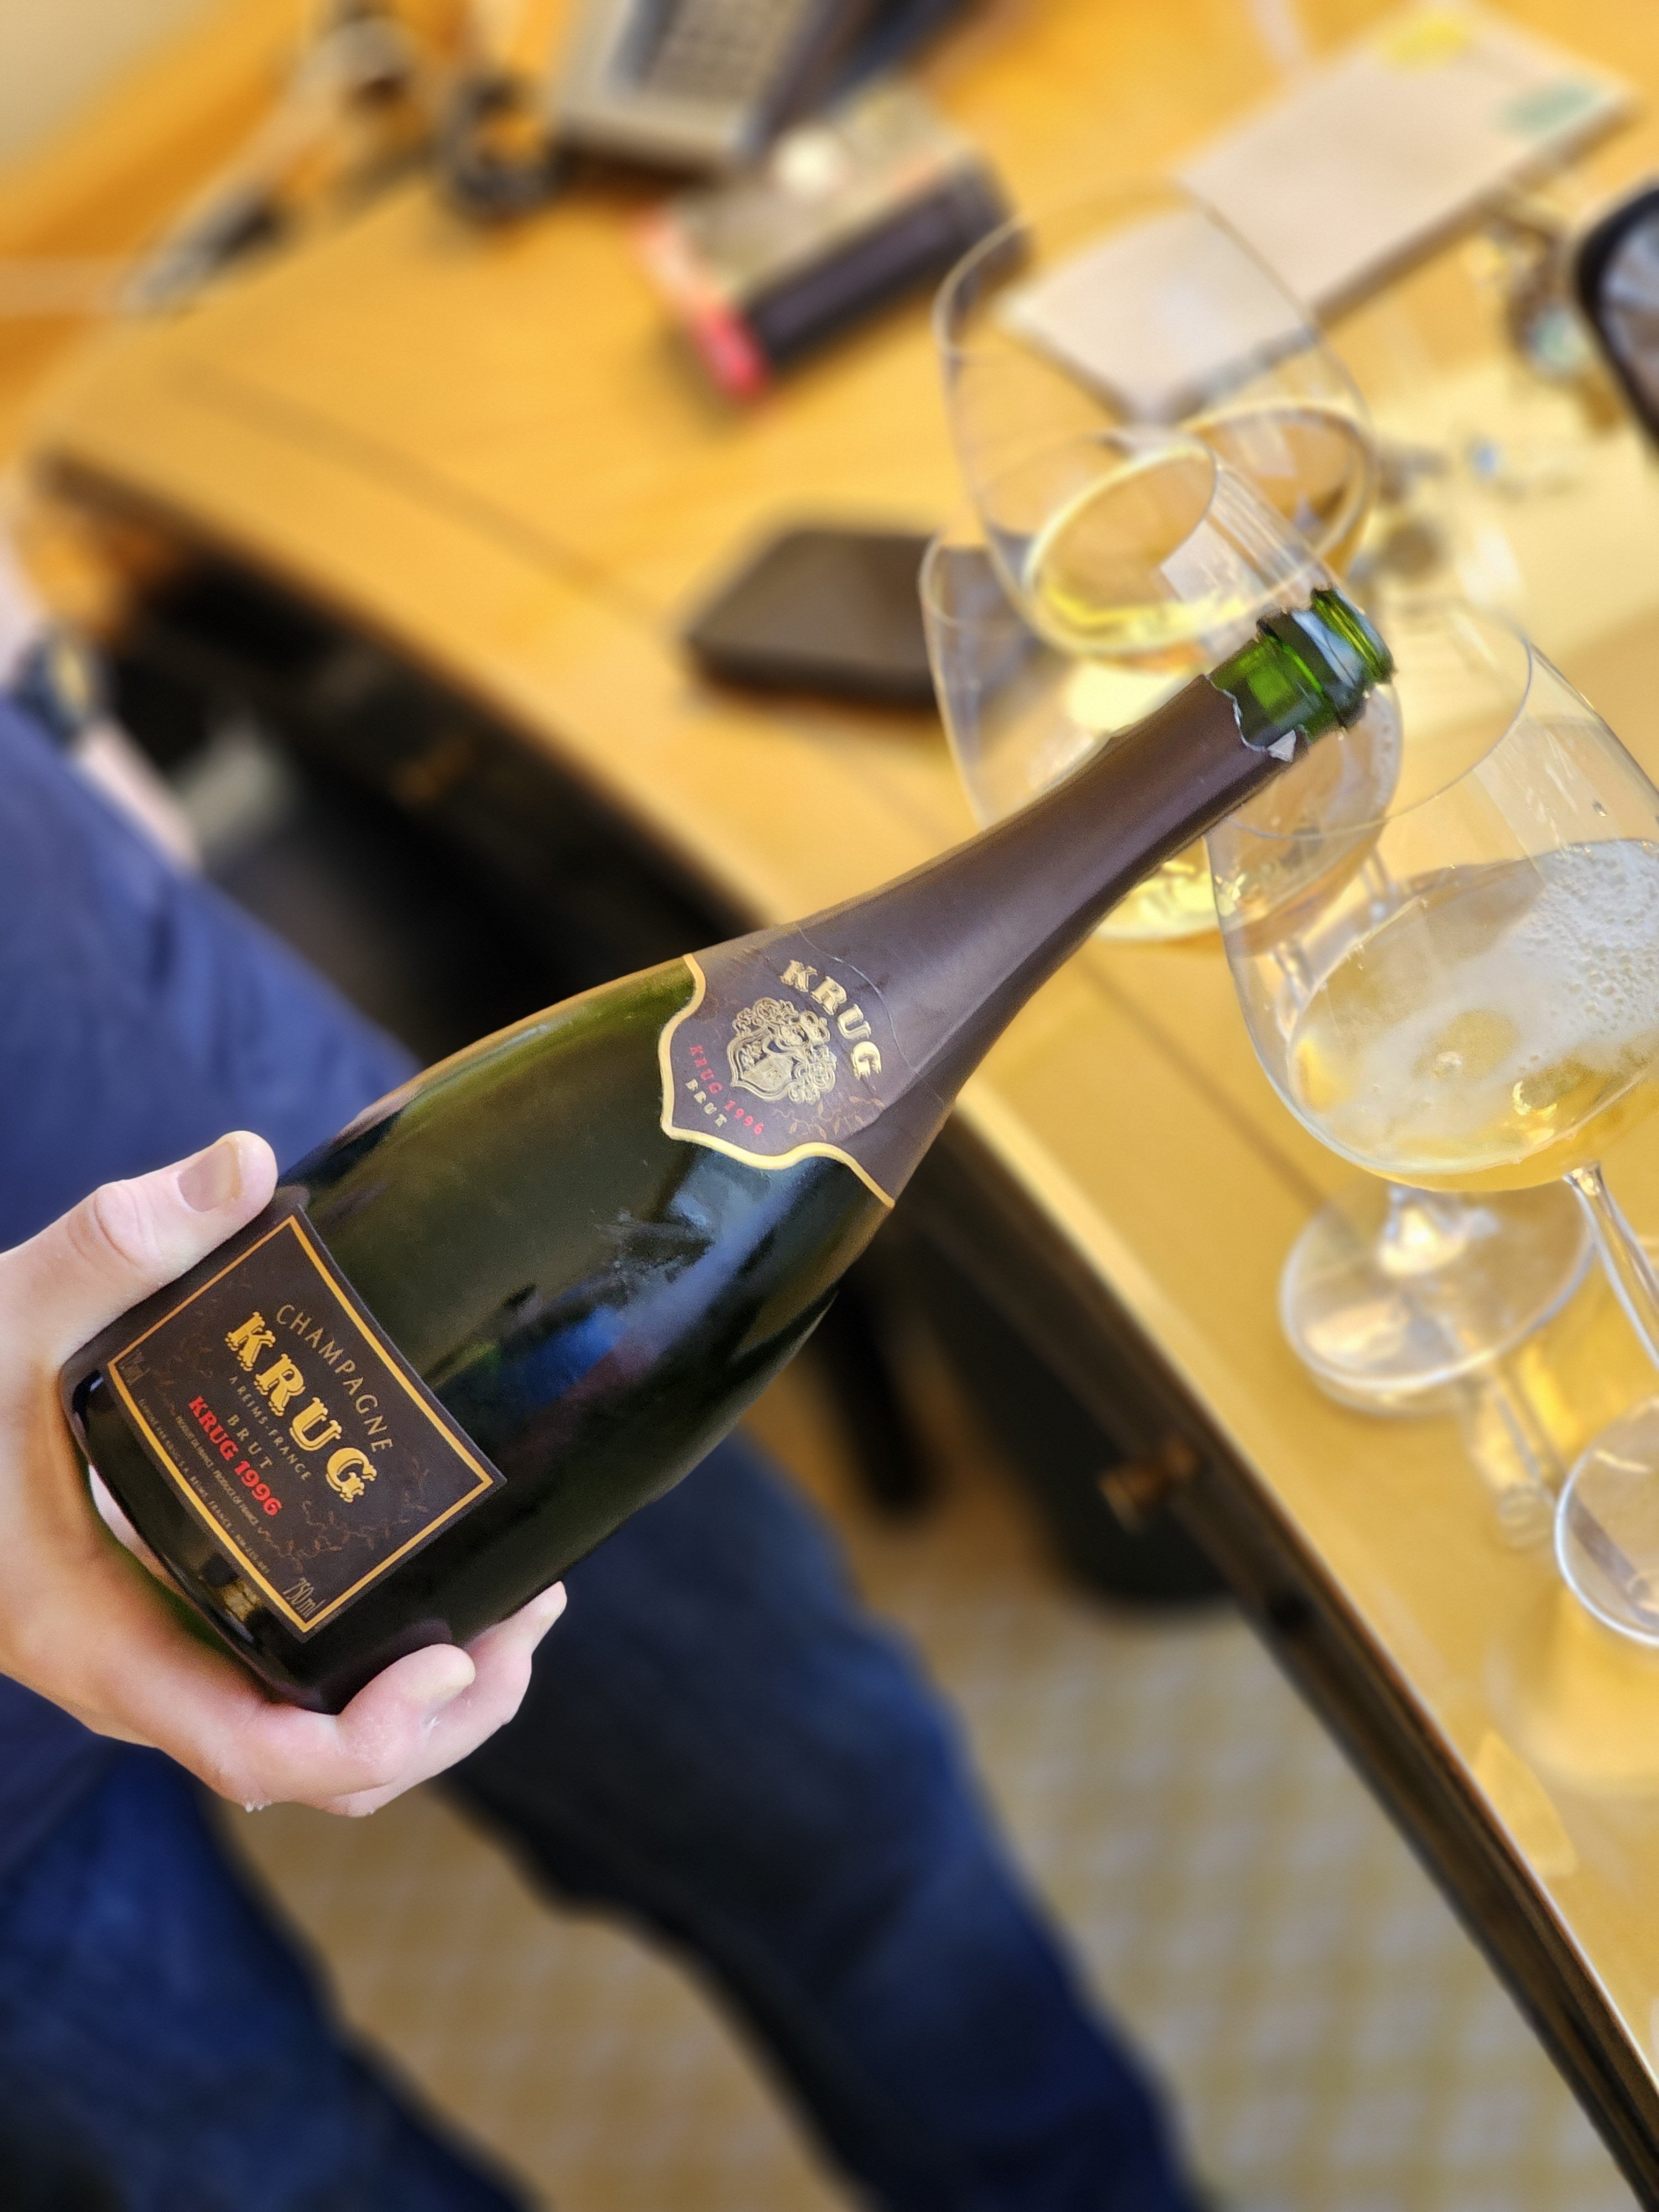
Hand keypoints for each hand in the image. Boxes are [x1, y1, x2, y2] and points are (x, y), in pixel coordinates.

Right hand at [0, 1133, 564, 1815]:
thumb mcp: (12, 1314)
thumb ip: (121, 1241)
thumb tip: (248, 1164)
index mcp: (98, 1641)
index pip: (259, 1752)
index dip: (374, 1737)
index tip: (460, 1659)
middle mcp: (138, 1677)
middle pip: (321, 1769)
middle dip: (444, 1715)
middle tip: (531, 1609)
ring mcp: (165, 1659)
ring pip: (315, 1739)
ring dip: (431, 1698)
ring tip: (522, 1602)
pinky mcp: (182, 1623)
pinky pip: (293, 1689)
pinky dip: (380, 1665)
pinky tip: (444, 1580)